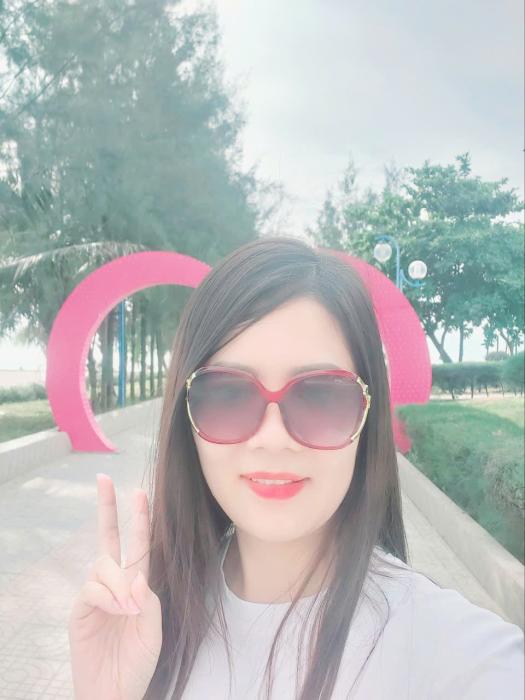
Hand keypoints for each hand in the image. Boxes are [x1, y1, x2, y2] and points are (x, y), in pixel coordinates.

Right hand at [68, 474, 161, 699]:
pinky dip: (108, 596)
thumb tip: (137, 576)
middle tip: (104, 479)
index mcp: (137, 584)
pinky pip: (92, 589)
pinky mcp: (80, 610)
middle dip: (107, 508)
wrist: (115, 693)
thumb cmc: (137, 662)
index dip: (139, 518)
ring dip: (119, 581)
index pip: (138, 544)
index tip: (138, 491)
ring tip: (130, 610)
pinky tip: (118, 611)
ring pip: (103, 565)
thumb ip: (149, 601)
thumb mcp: (154, 630)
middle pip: (108, 538)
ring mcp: (96, 595)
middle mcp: (115, 584)